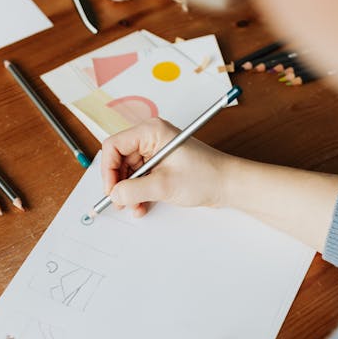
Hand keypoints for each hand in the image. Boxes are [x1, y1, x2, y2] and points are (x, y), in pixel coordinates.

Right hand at [101, 118, 232, 216]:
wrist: (229, 185)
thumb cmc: (206, 176)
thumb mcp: (164, 185)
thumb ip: (134, 190)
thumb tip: (114, 194)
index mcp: (151, 131)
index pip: (114, 146)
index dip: (108, 169)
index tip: (111, 190)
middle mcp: (151, 138)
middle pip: (119, 159)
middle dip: (119, 183)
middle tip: (120, 202)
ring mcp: (155, 151)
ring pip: (128, 172)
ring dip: (128, 192)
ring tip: (135, 207)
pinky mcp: (160, 165)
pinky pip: (140, 178)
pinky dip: (138, 193)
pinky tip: (142, 205)